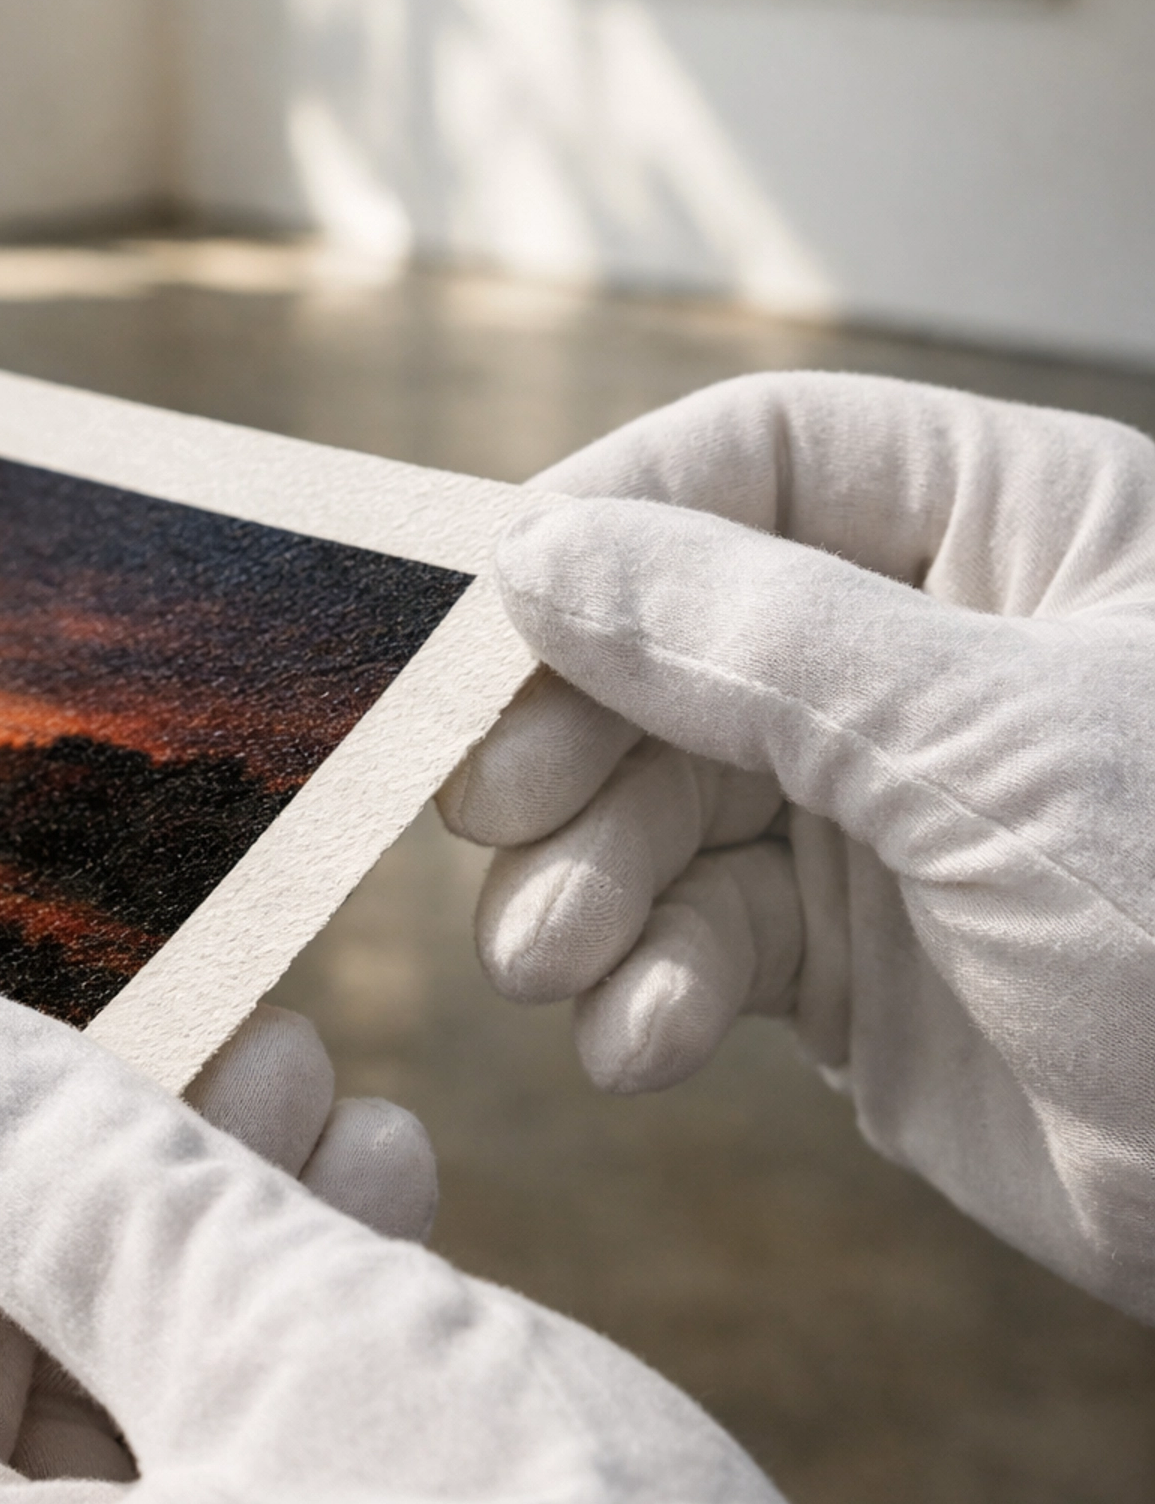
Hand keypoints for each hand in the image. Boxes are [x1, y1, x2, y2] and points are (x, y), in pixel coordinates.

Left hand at [0, 983, 1111, 1503]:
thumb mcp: (278, 1338)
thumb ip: (77, 1190)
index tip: (60, 1077)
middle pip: (26, 1425)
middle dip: (137, 1210)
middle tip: (240, 1049)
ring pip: (164, 1459)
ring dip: (242, 1260)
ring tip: (340, 1100)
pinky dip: (314, 1372)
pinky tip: (394, 1220)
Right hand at [441, 373, 1154, 1320]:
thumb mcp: (996, 757)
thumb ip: (759, 643)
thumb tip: (542, 559)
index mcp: (1017, 530)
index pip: (760, 458)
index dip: (612, 521)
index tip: (486, 620)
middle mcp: (937, 652)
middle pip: (681, 634)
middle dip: (580, 736)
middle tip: (495, 816)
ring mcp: (893, 809)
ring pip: (667, 799)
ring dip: (588, 883)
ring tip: (549, 964)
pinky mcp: (859, 958)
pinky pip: (704, 939)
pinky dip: (649, 989)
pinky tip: (641, 1045)